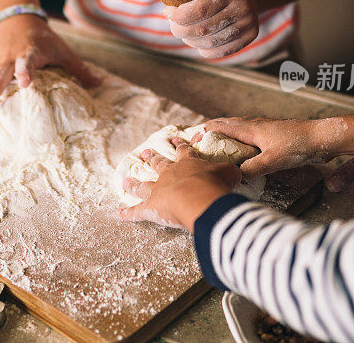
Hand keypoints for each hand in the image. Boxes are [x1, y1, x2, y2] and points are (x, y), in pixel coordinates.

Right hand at [0, 15, 99, 113]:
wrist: (16, 17)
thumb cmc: (43, 38)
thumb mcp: (62, 49)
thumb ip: (79, 68)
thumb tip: (101, 84)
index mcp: (30, 52)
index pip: (28, 61)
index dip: (26, 71)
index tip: (25, 83)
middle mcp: (10, 56)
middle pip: (1, 74)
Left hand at [116, 138, 240, 230]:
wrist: (200, 198)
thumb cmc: (216, 185)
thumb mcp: (230, 174)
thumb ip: (230, 172)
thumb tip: (236, 172)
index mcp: (188, 164)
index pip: (184, 152)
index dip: (179, 145)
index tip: (174, 139)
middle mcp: (170, 175)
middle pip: (158, 164)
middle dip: (151, 158)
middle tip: (144, 152)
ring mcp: (158, 191)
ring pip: (143, 186)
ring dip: (133, 184)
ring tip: (125, 180)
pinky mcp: (150, 208)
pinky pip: (136, 212)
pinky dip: (126, 214)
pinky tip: (116, 213)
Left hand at [166, 0, 258, 58]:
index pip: (199, 9)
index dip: (178, 15)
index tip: (167, 11)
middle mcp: (243, 7)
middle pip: (201, 29)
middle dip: (180, 29)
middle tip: (172, 23)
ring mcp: (248, 23)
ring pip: (209, 42)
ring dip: (190, 40)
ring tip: (183, 31)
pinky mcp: (250, 36)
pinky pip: (221, 51)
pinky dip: (204, 49)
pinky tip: (197, 40)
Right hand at [203, 117, 332, 175]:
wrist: (323, 137)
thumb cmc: (298, 146)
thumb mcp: (272, 161)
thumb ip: (252, 169)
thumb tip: (236, 177)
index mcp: (250, 129)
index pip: (220, 126)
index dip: (204, 132)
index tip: (192, 141)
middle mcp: (255, 125)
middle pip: (227, 124)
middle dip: (211, 131)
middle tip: (199, 141)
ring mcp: (264, 128)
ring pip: (238, 128)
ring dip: (225, 134)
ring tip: (217, 146)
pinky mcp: (273, 134)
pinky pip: (249, 134)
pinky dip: (239, 139)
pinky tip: (243, 151)